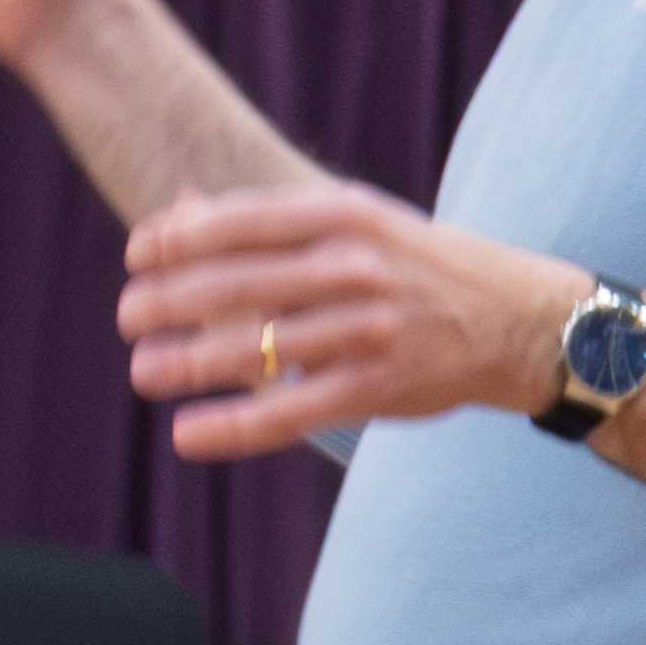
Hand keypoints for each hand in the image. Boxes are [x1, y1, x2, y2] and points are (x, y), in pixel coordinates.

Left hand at [116, 185, 575, 459]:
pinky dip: (232, 426)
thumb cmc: (415, 267)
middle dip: (170, 300)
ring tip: (143, 370)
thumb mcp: (355, 223)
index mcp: (345, 215)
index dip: (179, 239)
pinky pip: (290, 411)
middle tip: (127, 317)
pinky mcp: (376, 388)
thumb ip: (268, 220)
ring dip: (187, 362)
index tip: (136, 256)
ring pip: (258, 348)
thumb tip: (178, 210)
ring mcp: (367, 329)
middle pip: (239, 282)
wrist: (518, 319)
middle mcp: (355, 266)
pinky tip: (187, 435)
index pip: (243, 221)